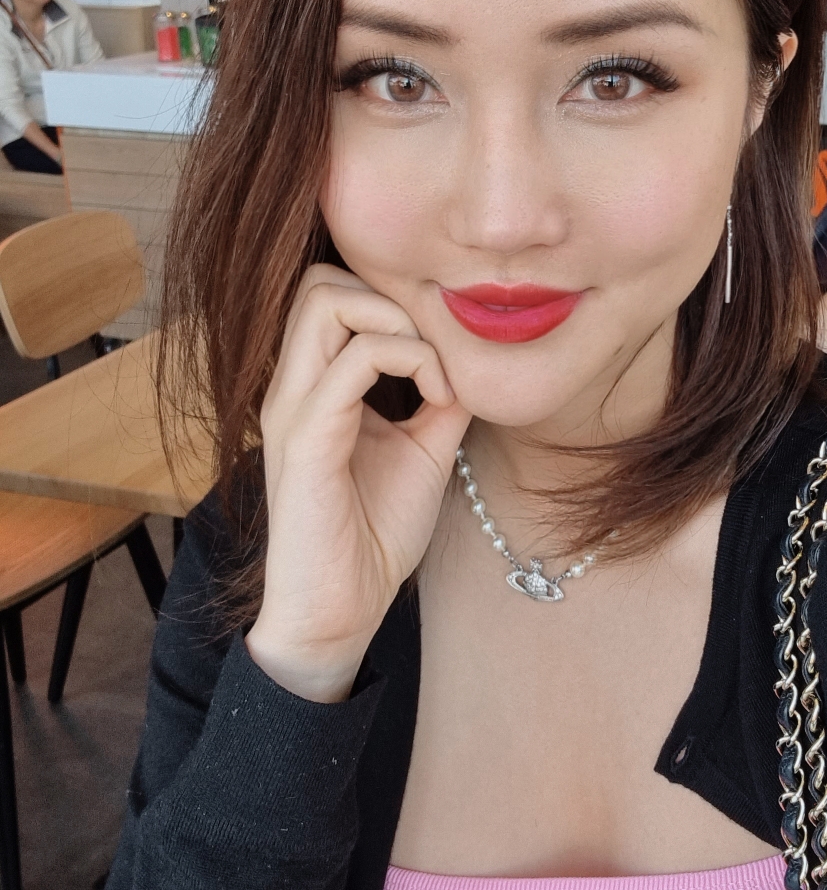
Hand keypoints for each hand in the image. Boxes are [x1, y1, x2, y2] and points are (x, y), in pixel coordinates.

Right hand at [246, 265, 469, 701]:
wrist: (340, 609)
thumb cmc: (373, 533)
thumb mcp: (424, 449)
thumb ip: (440, 398)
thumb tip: (471, 360)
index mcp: (313, 385)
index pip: (331, 293)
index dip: (393, 301)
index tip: (442, 353)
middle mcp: (292, 385)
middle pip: (319, 280)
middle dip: (388, 296)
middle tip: (434, 351)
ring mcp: (293, 408)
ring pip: (325, 301)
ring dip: (397, 320)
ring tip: (433, 373)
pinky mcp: (306, 440)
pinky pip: (353, 362)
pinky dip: (409, 360)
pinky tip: (437, 400)